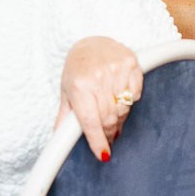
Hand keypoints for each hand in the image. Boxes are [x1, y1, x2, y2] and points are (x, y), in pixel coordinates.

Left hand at [55, 36, 143, 160]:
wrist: (92, 41)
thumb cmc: (77, 69)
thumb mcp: (66, 91)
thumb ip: (65, 117)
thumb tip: (59, 140)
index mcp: (79, 86)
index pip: (90, 121)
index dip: (98, 140)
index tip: (103, 154)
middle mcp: (98, 77)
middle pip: (109, 118)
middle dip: (109, 132)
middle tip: (108, 136)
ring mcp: (116, 69)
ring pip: (123, 108)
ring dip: (119, 118)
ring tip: (114, 116)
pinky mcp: (131, 64)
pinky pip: (135, 95)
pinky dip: (129, 101)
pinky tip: (121, 97)